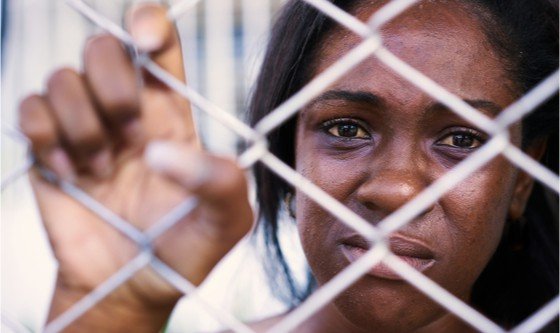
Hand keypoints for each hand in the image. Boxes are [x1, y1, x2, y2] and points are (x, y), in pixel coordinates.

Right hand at [18, 3, 252, 330]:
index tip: (147, 42)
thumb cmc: (184, 249)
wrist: (132, 286)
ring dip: (82, 125)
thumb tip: (159, 150)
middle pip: (104, 47)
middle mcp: (126, 110)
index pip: (157, 43)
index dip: (148, 24)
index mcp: (171, 112)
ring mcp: (83, 125)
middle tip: (130, 137)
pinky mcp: (47, 148)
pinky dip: (47, 138)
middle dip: (113, 86)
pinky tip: (73, 176)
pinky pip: (29, 108)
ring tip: (102, 172)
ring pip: (63, 76)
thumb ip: (221, 179)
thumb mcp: (226, 220)